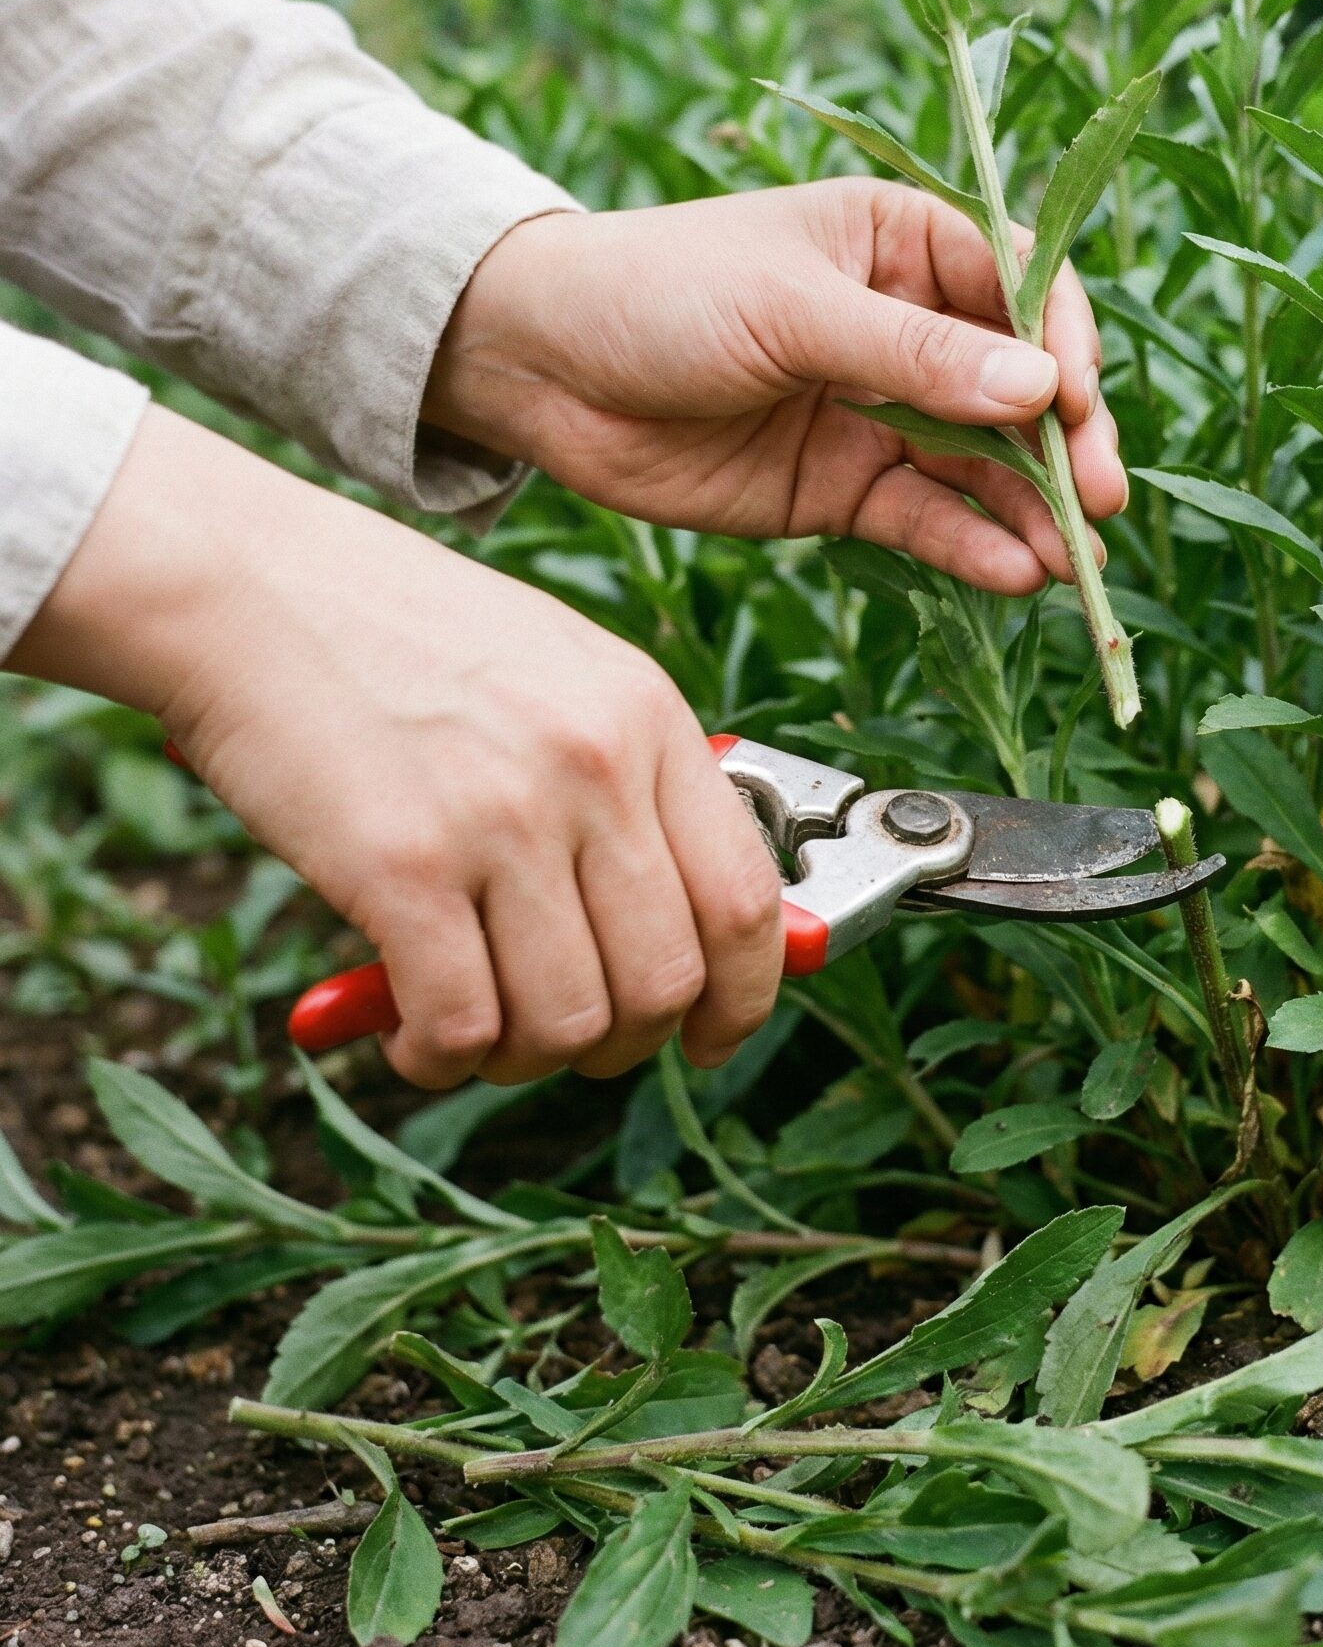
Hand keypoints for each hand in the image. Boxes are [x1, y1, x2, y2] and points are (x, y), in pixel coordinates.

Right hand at [12, 409, 784, 1088]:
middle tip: (568, 1040)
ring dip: (524, 1059)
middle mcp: (598, 768)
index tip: (714, 1036)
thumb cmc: (399, 636)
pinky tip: (412, 1034)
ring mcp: (506, 817)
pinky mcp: (405, 865)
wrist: (249, 587)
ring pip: (570, 1022)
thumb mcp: (562, 672)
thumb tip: (681, 918)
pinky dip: (441, 1057)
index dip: (743, 998)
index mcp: (649, 719)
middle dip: (625, 1044)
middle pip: (668, 981)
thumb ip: (630, 783)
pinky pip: (463, 1025)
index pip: (749, 901)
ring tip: (476, 1031)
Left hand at [422, 179, 1127, 592]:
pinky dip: (972, 547)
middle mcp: (908, 328)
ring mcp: (880, 412)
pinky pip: (928, 520)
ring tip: (1068, 559)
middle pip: (1019, 388)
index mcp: (903, 242)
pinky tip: (1012, 574)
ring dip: (1031, 510)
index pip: (1022, 286)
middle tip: (1093, 499)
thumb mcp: (789, 306)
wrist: (541, 369)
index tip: (1076, 403)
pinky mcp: (846, 487)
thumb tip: (1039, 389)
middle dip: (1063, 445)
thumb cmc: (658, 290)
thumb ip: (912, 355)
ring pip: (983, 465)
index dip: (1061, 344)